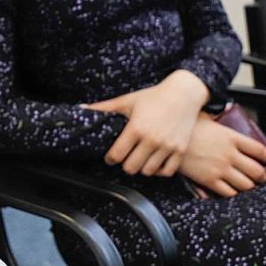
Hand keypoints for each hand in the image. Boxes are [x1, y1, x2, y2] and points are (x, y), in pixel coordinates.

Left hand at [91, 71, 207, 176]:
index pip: (117, 155)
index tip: (110, 157)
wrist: (184, 93)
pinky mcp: (180, 150)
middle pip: (131, 168)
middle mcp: (152, 139)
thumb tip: (81, 109)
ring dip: (141, 168)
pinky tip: (154, 162)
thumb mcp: (127, 100)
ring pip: (148, 172)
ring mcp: (168, 146)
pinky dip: (159, 170)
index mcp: (136, 128)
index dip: (110, 158)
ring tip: (139, 159)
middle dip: (125, 164)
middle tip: (125, 158)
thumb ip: (105, 108)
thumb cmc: (153, 96)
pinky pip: (167, 172)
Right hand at [179, 113, 265, 197]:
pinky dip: (233, 194)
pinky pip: (228, 192)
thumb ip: (218, 119)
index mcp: (231, 137)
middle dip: (262, 176)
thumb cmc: (184, 126)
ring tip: (249, 186)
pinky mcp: (209, 180)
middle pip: (256, 170)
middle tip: (261, 177)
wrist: (166, 138)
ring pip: (246, 184)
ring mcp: (221, 168)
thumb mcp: (206, 117)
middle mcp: (230, 154)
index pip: (259, 149)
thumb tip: (222, 113)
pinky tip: (232, 191)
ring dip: (250, 187)